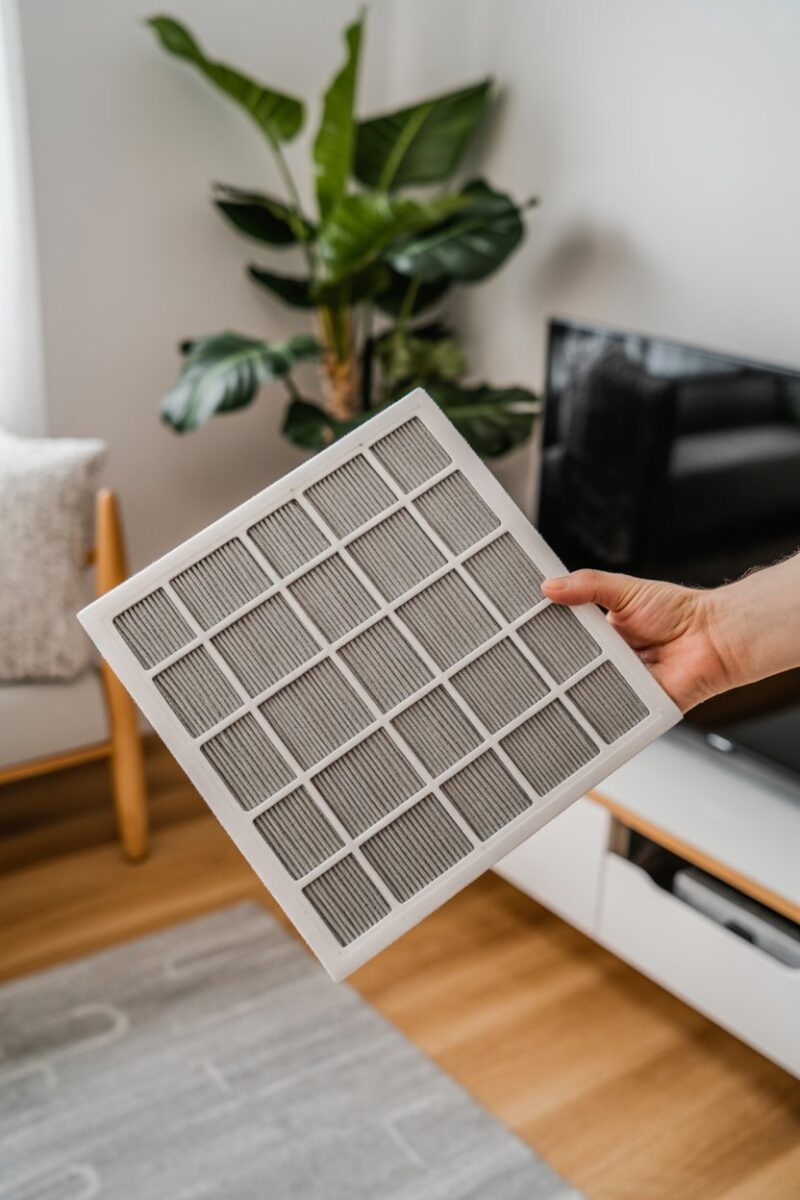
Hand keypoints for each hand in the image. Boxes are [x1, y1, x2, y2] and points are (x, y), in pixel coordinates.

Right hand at [541, 570, 734, 711]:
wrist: (715, 638)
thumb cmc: (681, 612)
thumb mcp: (626, 590)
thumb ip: (588, 585)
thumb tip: (550, 586)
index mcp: (602, 632)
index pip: (565, 636)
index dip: (546, 637)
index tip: (521, 636)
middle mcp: (609, 659)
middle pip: (571, 667)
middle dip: (554, 666)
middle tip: (532, 661)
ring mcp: (620, 683)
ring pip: (586, 691)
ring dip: (574, 689)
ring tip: (558, 681)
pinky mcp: (633, 706)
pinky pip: (611, 713)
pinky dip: (599, 712)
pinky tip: (586, 705)